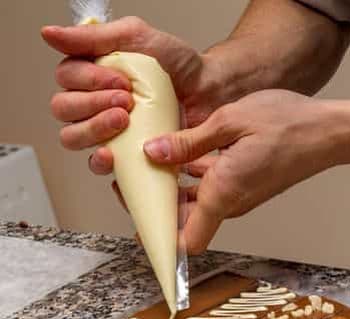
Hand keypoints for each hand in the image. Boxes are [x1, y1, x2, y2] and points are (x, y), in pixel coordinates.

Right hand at [42, 17, 222, 174]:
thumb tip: (49, 34)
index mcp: (90, 74)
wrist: (210, 90)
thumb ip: (94, 36)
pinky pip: (97, 165)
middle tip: (126, 100)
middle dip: (92, 104)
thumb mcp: (137, 37)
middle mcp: (92, 102)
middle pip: (64, 109)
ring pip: (73, 137)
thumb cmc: (177, 64)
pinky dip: (100, 161)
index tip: (121, 80)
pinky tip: (113, 155)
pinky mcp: (123, 155)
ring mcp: (106, 131)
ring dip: (94, 129)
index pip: (66, 79)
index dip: (88, 80)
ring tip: (123, 121)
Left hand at [143, 90, 342, 253]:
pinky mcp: (246, 184)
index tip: (136, 220)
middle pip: (183, 222)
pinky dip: (191, 177)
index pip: (186, 241)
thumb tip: (153, 153)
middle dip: (156, 206)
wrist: (329, 131)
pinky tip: (180, 150)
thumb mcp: (231, 121)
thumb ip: (189, 141)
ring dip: (171, 188)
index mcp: (224, 192)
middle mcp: (231, 202)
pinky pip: (210, 189)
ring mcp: (240, 195)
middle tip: (131, 175)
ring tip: (148, 157)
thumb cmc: (288, 124)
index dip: (159, 239)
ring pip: (195, 204)